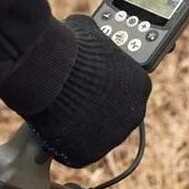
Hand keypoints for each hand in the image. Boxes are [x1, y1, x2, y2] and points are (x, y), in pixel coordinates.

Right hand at [22, 14, 150, 167]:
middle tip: (74, 101)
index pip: (128, 92)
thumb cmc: (70, 48)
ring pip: (96, 136)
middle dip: (96, 110)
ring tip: (59, 112)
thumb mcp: (91, 34)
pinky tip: (53, 127)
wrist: (48, 73)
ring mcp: (113, 138)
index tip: (93, 86)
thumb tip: (89, 34)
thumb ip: (97, 44)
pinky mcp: (89, 154)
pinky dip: (65, 144)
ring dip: (82, 127)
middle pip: (114, 116)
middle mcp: (134, 114)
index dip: (107, 89)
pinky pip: (77, 151)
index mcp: (140, 85)